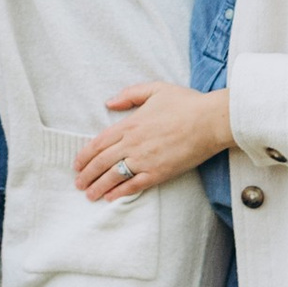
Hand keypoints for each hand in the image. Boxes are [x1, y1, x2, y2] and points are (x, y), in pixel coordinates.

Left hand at [74, 83, 228, 204]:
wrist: (211, 121)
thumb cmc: (186, 103)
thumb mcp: (155, 89)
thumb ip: (129, 94)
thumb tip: (108, 103)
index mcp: (130, 124)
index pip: (99, 142)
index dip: (85, 155)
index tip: (77, 164)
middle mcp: (133, 143)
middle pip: (102, 161)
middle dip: (87, 174)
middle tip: (78, 183)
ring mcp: (145, 159)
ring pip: (114, 176)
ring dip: (99, 186)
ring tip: (89, 195)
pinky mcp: (160, 172)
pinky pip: (135, 185)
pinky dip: (120, 192)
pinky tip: (111, 197)